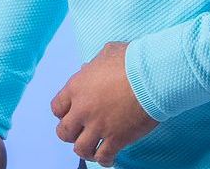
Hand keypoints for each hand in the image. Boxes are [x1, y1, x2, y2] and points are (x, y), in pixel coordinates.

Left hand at [50, 41, 159, 166]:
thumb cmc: (132, 60)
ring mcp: (98, 126)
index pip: (57, 108)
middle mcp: (83, 109)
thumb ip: (95, 63)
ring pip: (81, 149)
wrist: (152, 76)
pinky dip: (105, 160)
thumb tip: (90, 68)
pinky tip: (110, 158)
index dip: (63, 113)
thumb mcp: (108, 52)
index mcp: (77, 87)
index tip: (72, 114)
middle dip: (71, 134)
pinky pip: (104, 157)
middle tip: (81, 132)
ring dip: (86, 150)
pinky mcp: (116, 138)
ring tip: (94, 149)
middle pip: (64, 132)